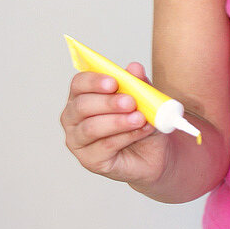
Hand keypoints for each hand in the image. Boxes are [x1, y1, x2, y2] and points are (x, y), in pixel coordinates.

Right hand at [61, 63, 171, 186]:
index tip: (114, 82)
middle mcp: (74, 118)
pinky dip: (126, 137)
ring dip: (118, 121)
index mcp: (82, 96)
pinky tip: (141, 131)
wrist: (156, 152)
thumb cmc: (143, 122)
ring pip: (91, 128)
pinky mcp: (89, 160)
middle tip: (130, 102)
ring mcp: (78, 141)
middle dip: (108, 102)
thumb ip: (138, 84)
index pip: (79, 84)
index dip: (94, 81)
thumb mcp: (145, 99)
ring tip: (140, 118)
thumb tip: (134, 68)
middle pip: (82, 106)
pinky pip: (104, 146)